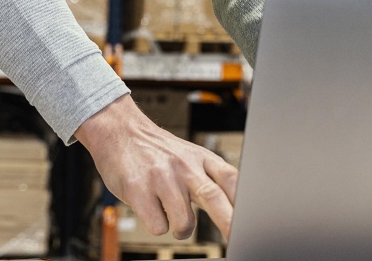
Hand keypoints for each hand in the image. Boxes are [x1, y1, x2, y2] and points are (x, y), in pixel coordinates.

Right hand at [75, 95, 238, 239]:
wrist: (119, 132)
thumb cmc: (157, 150)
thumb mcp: (190, 156)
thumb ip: (212, 178)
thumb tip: (238, 205)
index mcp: (201, 158)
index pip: (231, 179)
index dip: (244, 201)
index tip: (252, 221)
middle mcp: (184, 166)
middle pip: (213, 197)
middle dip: (228, 223)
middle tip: (236, 239)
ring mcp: (162, 178)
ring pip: (184, 223)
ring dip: (181, 229)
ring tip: (172, 215)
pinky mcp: (138, 190)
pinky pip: (158, 226)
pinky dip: (157, 225)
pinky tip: (151, 208)